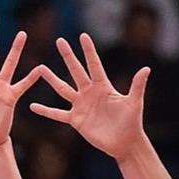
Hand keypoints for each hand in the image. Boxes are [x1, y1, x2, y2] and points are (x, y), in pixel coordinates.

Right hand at [30, 34, 150, 158]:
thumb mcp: (134, 102)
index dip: (88, 51)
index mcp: (103, 86)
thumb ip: (137, 85)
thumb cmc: (132, 122)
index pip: (94, 64)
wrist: (125, 143)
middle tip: (59, 41)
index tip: (82, 35)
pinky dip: (46, 111)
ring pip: (63, 89)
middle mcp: (90, 92)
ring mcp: (81, 105)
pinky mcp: (76, 120)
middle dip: (68, 56)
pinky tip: (33, 106)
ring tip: (40, 68)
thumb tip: (146, 68)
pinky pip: (57, 114)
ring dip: (52, 79)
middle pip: (76, 71)